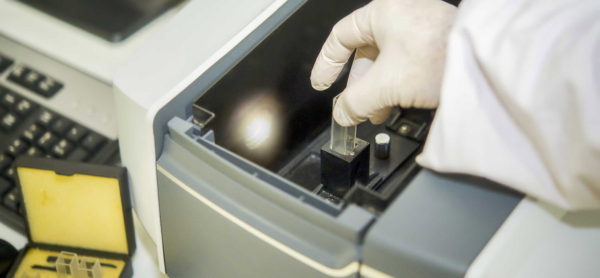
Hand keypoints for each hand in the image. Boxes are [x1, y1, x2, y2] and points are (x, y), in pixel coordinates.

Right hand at [311, 0, 456, 125]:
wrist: (485, 64)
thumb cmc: (440, 57)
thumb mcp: (386, 84)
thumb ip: (355, 101)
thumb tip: (343, 114)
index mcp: (383, 11)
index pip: (341, 36)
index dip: (327, 63)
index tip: (322, 84)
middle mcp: (401, 15)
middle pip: (365, 53)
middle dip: (358, 86)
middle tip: (353, 108)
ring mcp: (421, 29)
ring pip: (387, 61)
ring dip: (377, 90)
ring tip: (374, 113)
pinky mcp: (437, 44)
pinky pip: (407, 64)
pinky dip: (397, 85)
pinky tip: (395, 105)